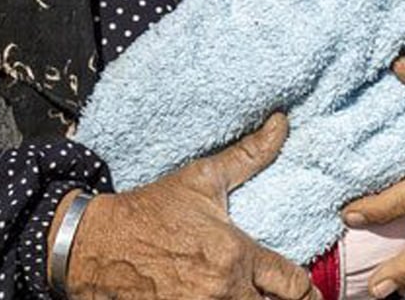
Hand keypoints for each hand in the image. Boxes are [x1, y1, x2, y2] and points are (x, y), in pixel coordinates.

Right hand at [63, 114, 313, 299]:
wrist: (95, 244)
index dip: (306, 289)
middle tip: (281, 297)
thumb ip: (249, 156)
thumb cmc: (150, 211)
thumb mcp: (201, 179)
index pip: (293, 284)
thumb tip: (281, 123)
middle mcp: (221, 290)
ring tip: (253, 297)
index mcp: (235, 254)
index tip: (309, 290)